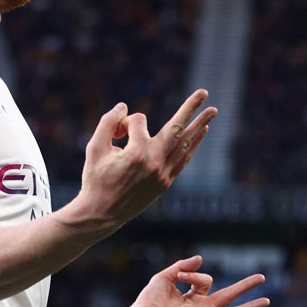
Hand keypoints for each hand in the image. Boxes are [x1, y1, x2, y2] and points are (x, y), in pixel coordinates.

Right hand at [74, 89, 216, 232]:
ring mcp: (162, 174)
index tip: (115, 135)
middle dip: (190, 108)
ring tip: (212, 112)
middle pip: (175, 128)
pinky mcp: (165, 183)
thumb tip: (123, 107)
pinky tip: (202, 133)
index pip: (137, 121)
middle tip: (204, 92)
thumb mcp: (94, 148)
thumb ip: (107, 123)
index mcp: (135, 153)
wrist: (101, 214)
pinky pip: (183, 160)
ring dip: (199, 126)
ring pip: (184, 144)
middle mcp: (153, 162)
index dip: (124, 123)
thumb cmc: (95, 180)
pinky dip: (192, 145)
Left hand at [127, 256, 269, 306]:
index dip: (193, 275)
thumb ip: (183, 267)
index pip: (206, 280)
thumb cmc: (149, 300)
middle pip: (229, 296)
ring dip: (250, 305)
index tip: (179, 277)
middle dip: (246, 286)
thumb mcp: (166, 276)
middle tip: (262, 277)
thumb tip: (201, 258)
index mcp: (193, 298)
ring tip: (267, 301)